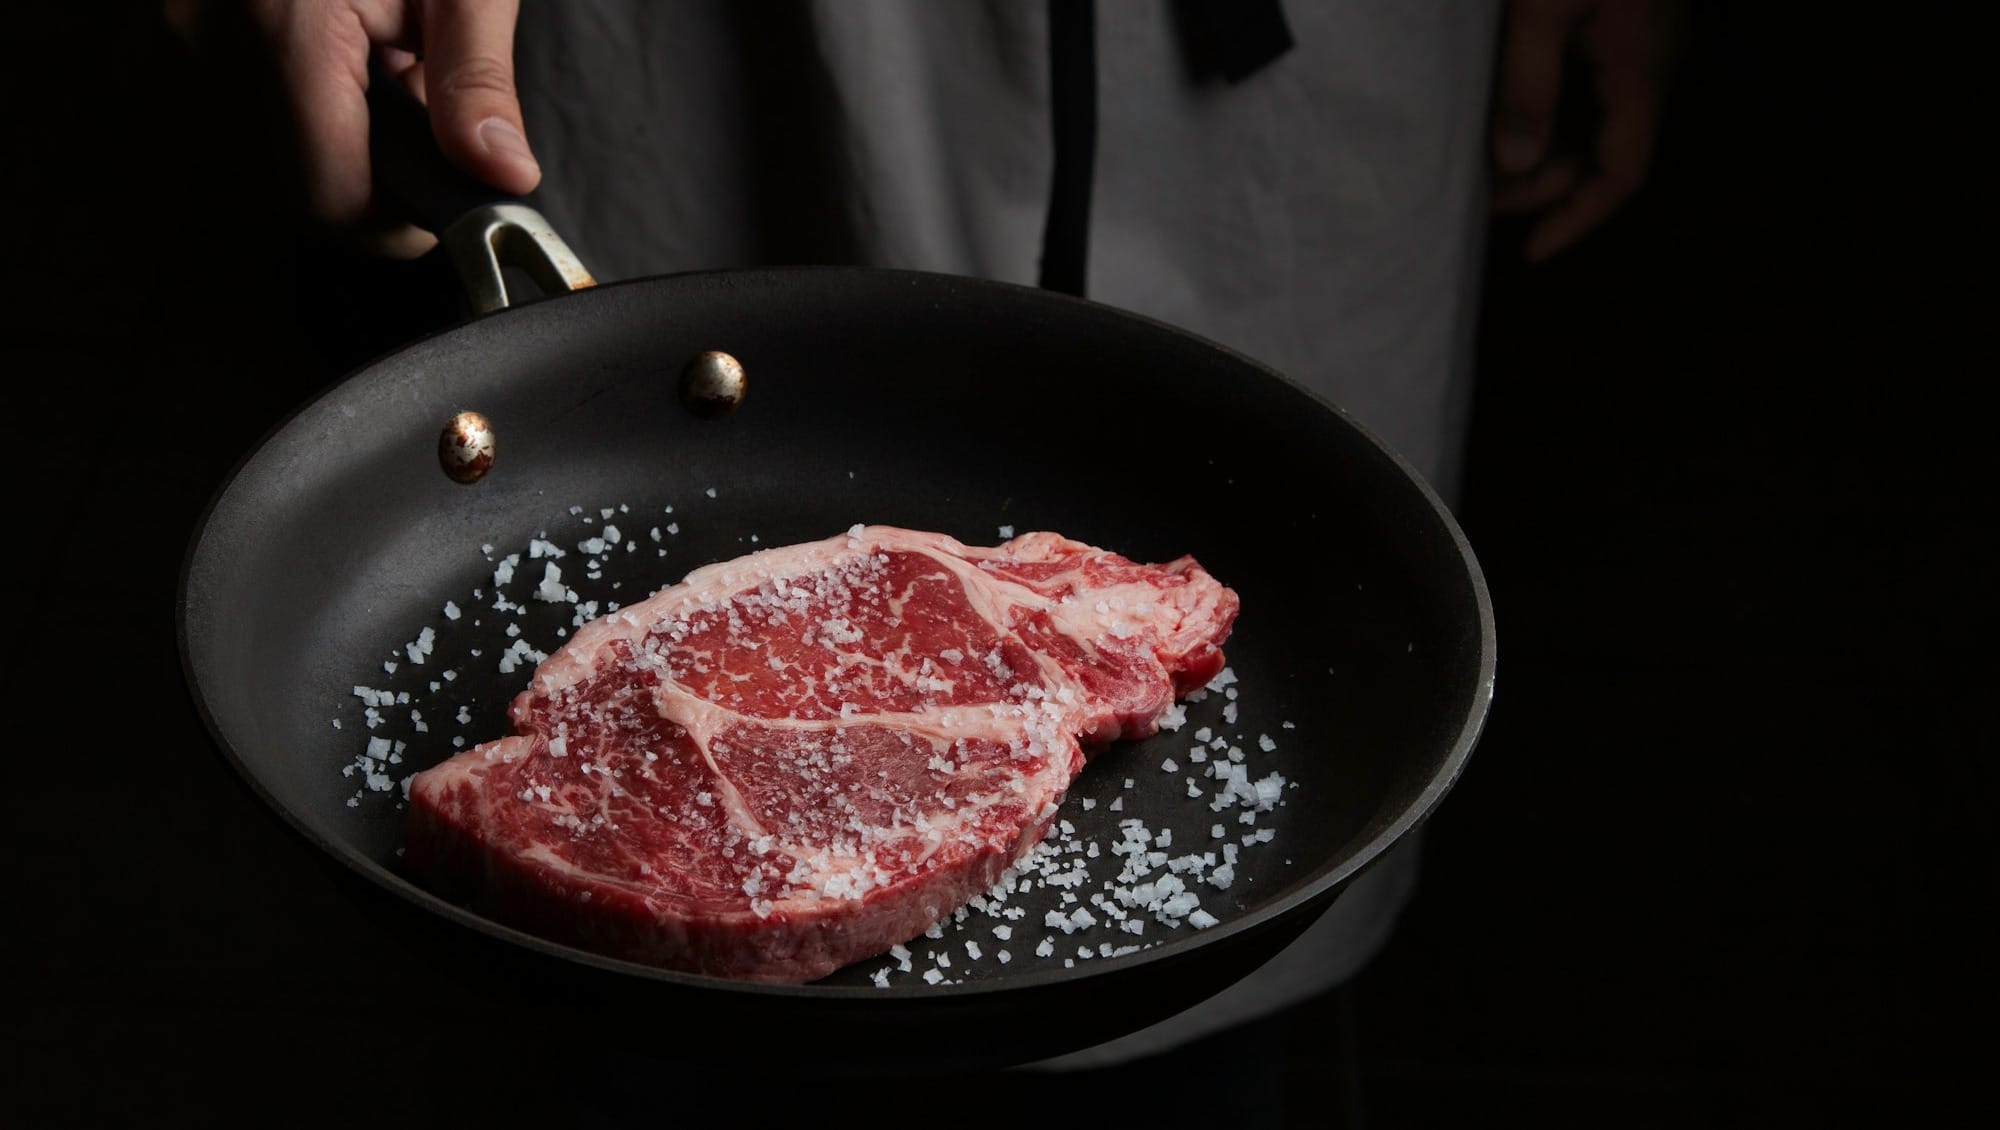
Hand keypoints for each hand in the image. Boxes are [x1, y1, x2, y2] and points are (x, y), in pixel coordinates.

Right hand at [168, 0, 539, 255]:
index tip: (455, 202)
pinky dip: (305, 123)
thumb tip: (501, 176)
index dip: (403, 221)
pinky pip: (245, 126)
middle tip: (429, 127)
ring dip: (342, 157)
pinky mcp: (178, 42)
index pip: (335, 195)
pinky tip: (343, 72)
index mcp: (283, 24)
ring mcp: (182, 44)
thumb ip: (476, 82)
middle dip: (379, 187)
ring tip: (386, 81)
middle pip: (300, 196)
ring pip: (271, 170)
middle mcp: (209, 41)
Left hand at [1489, 0, 1685, 261]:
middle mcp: (1652, 65)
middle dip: (1541, 183)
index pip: (1621, 173)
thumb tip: (1515, 164)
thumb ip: (1528, 81)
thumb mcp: (1540, 5)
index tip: (1532, 252)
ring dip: (1543, 148)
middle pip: (1602, 152)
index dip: (1578, 219)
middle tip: (1478, 191)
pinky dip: (1550, 112)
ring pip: (1594, 121)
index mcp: (1640, 72)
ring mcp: (1643, 41)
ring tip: (1482, 159)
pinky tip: (1505, 111)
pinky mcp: (1625, 20)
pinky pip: (1590, 86)